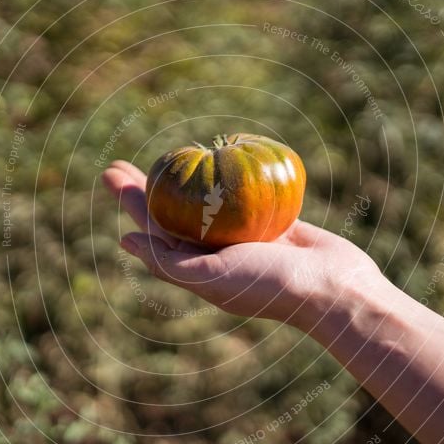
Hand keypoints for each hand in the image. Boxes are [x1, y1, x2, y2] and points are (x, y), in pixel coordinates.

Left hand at [102, 160, 382, 327]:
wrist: (332, 287)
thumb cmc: (268, 285)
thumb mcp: (211, 277)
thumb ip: (168, 261)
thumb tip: (124, 241)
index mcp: (198, 266)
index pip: (155, 227)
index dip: (131, 201)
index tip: (111, 174)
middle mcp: (217, 251)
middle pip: (172, 211)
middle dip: (147, 186)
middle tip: (120, 162)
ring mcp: (246, 235)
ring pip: (207, 199)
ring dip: (186, 177)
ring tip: (167, 155)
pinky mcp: (274, 220)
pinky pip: (247, 193)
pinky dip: (231, 178)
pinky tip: (217, 158)